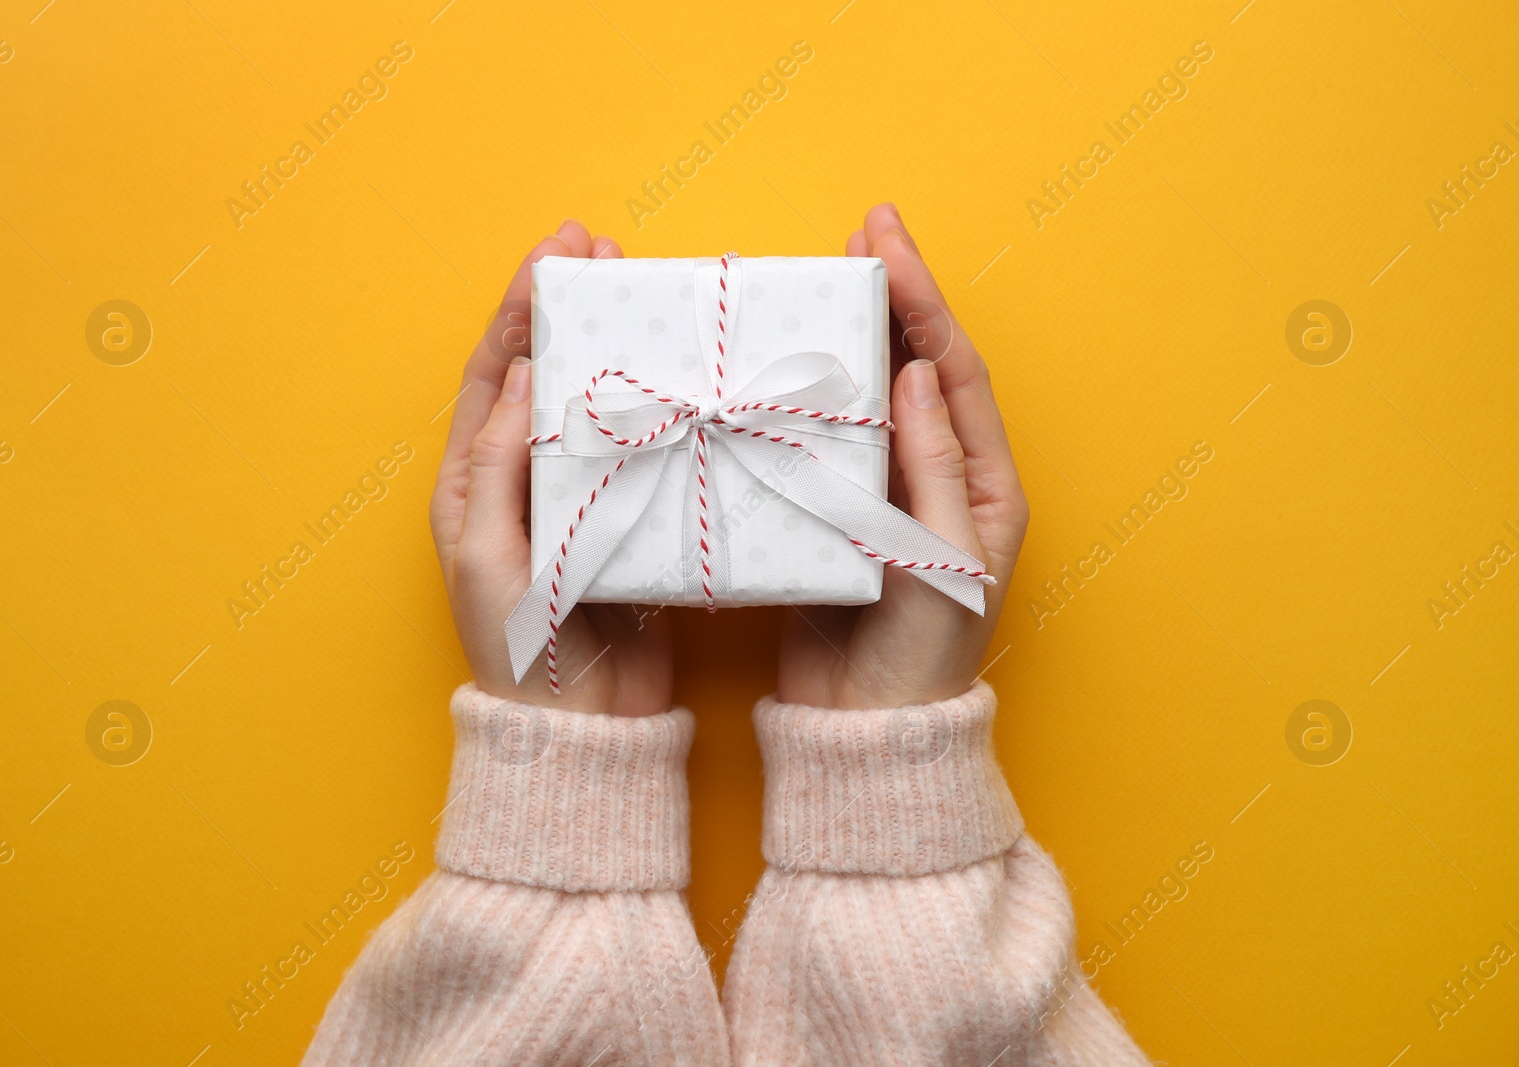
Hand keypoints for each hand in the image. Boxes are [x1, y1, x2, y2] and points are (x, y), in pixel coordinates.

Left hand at [430, 221, 673, 715]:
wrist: (582, 728)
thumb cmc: (519, 650)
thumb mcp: (492, 555)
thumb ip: (500, 465)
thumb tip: (525, 374)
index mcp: (475, 485)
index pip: (493, 376)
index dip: (518, 311)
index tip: (553, 254)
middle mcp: (524, 482)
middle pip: (544, 375)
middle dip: (566, 308)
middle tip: (602, 249)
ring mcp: (578, 498)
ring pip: (595, 404)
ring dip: (614, 347)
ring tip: (641, 293)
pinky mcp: (627, 521)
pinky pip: (640, 449)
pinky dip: (656, 406)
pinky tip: (678, 375)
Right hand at [776, 204, 1028, 708]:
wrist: (865, 736)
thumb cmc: (921, 662)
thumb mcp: (943, 564)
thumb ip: (934, 470)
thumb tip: (916, 373)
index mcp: (984, 486)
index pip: (952, 372)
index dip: (923, 301)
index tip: (885, 242)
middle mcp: (941, 480)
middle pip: (917, 367)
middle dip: (894, 298)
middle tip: (860, 234)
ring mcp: (889, 496)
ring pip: (870, 396)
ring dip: (851, 337)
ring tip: (821, 279)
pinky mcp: (839, 517)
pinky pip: (827, 440)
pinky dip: (809, 396)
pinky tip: (783, 366)